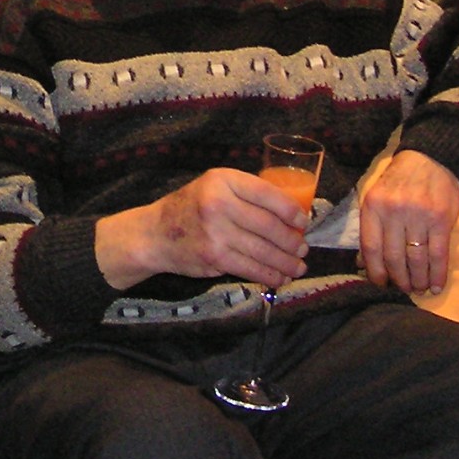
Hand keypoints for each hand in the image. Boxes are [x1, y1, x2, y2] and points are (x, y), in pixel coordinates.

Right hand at [95, 168, 306, 290]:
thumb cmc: (191, 207)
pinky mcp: (214, 258)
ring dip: (286, 261)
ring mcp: (216, 233)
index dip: (291, 209)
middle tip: (304, 248)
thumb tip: (289, 211)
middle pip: (268, 225)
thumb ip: (245, 193)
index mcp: (222, 180)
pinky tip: (280, 277)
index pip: (266, 194)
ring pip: (263, 250)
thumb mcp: (214, 186)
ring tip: (299, 266)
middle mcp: (219, 204)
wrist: (154, 233)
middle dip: (292, 240)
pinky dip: (269, 275)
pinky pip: (250, 268)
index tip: (303, 221)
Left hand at [358, 149, 458, 294]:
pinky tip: (436, 285)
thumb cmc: (400, 182)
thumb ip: (371, 228)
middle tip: (403, 289)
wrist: (430, 158)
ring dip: (418, 279)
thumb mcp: (377, 198)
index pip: (371, 247)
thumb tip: (362, 263)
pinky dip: (437, 273)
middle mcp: (394, 211)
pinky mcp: (441, 219)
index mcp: (374, 206)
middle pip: (394, 257)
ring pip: (417, 258)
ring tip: (419, 288)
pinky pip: (438, 253)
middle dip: (399, 279)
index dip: (375, 271)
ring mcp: (419, 215)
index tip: (380, 284)